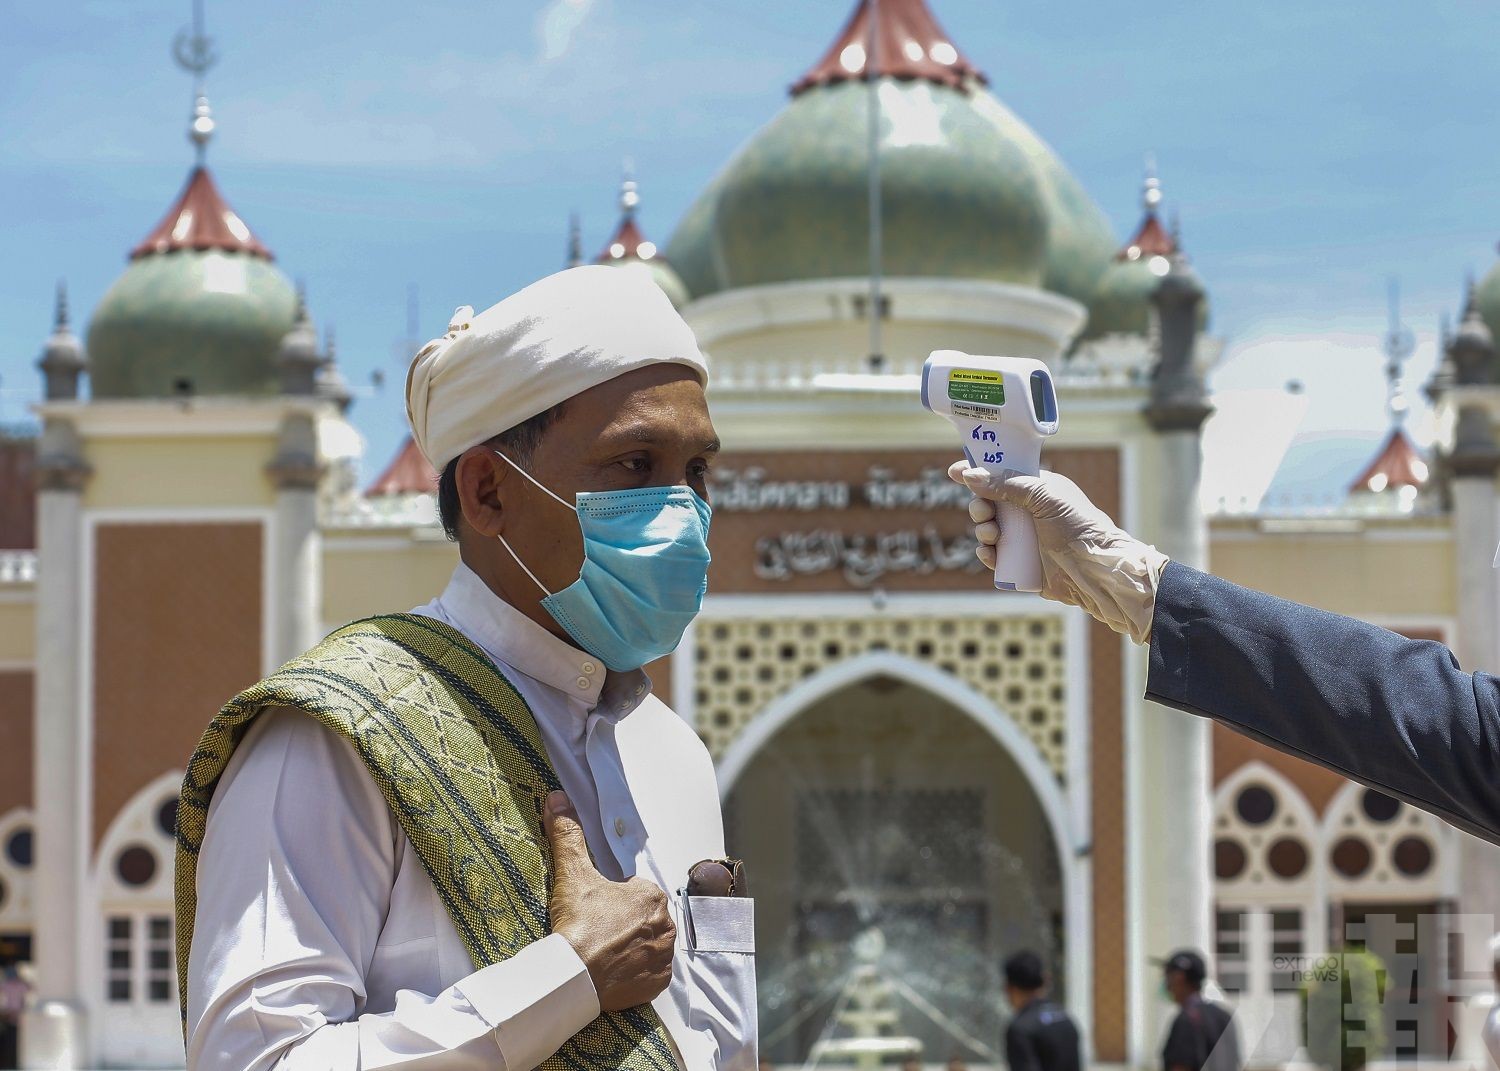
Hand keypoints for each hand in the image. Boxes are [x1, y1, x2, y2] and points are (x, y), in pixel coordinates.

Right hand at [544, 791, 675, 1010]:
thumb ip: (568, 835)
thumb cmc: (578, 923)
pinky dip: (636, 973)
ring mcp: (664, 955)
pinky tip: (615, 970)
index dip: (613, 900)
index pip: (635, 893)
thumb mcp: (572, 874)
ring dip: (632, 947)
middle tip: (598, 931)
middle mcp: (666, 924)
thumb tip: (558, 799)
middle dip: (624, 923)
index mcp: (652, 895)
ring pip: (649, 945)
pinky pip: (650, 974)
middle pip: (644, 919)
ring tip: (604, 951)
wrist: (575, 975)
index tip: (596, 910)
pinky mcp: (658, 983)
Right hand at [947, 461, 1168, 644]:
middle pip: (988, 503)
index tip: (955, 472)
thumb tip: (971, 475)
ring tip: (992, 535)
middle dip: (980, 506)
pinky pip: (993, 556)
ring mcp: (1022, 538)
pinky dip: (987, 554)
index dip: (978, 473)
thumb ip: (1006, 484)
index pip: (1001, 475)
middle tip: (984, 512)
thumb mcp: (1043, 496)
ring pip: (987, 530)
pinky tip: (990, 554)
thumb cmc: (1077, 525)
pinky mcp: (1019, 564)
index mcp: (1036, 489)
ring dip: (983, 530)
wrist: (1094, 568)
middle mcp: (1027, 512)